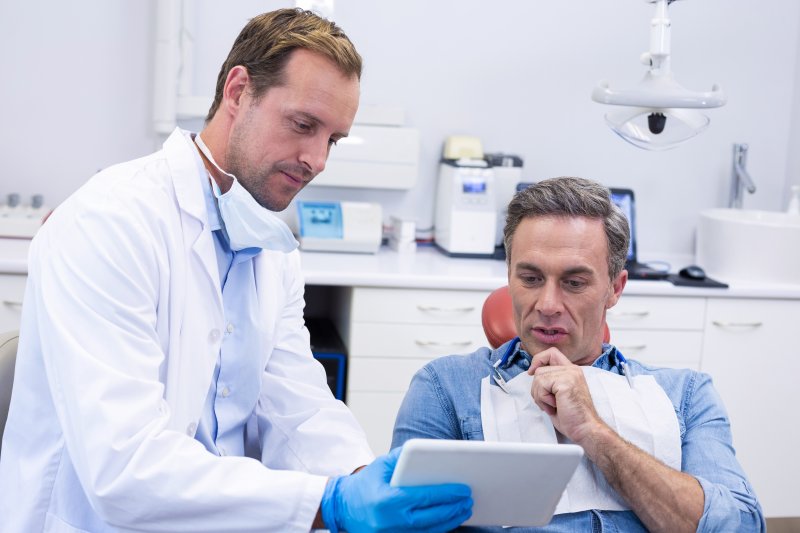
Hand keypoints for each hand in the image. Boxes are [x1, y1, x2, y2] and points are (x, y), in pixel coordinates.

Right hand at [320, 446, 471, 532]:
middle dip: (453, 509)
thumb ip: (403, 457)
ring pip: (429, 532)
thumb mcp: (381, 465)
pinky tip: (448, 521)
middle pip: (431, 518)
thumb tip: (428, 451)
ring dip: (450, 522)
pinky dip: (437, 530)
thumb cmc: (364, 484)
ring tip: (464, 510)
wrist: (341, 508)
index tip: (464, 490)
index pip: (424, 498)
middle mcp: (390, 522)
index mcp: (387, 501)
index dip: (447, 494)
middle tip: (469, 499)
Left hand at [528, 347, 603, 443]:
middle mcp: (572, 369)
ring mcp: (570, 374)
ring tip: (553, 406)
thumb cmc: (572, 416)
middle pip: (540, 369)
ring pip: (538, 377)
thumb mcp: (558, 393)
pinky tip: (555, 406)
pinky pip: (542, 385)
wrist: (585, 428)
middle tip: (548, 403)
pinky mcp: (566, 382)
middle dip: (537, 389)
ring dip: (540, 396)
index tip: (532, 372)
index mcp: (572, 371)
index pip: (551, 353)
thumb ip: (550, 381)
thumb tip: (533, 373)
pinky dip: (543, 399)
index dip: (538, 360)